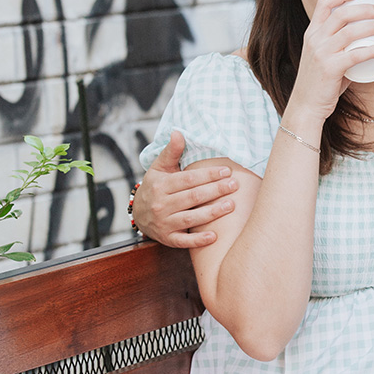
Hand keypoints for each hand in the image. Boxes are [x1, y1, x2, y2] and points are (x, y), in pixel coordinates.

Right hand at [134, 131, 238, 248]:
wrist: (138, 214)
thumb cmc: (155, 186)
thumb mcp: (159, 168)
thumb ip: (171, 151)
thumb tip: (178, 132)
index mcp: (160, 186)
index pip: (188, 180)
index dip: (208, 175)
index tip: (227, 171)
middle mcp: (161, 205)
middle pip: (192, 197)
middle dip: (215, 191)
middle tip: (234, 185)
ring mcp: (164, 223)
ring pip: (190, 218)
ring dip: (212, 213)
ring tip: (231, 205)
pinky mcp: (168, 238)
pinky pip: (184, 241)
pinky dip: (198, 241)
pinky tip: (214, 236)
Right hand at [288, 0, 373, 123]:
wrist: (306, 106)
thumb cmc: (322, 84)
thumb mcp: (334, 64)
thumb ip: (359, 57)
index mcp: (312, 34)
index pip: (324, 4)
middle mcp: (315, 39)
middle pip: (341, 13)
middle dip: (364, 8)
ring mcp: (321, 53)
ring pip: (349, 31)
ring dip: (371, 25)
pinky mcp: (329, 68)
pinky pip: (354, 55)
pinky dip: (371, 50)